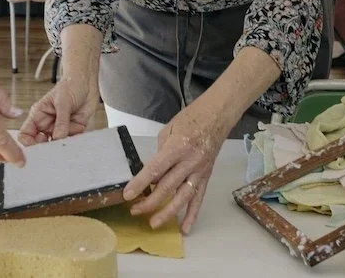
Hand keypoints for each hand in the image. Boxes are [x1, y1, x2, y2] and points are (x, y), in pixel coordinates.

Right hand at [18, 77, 99, 144]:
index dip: (28, 144)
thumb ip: (61, 121)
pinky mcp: (73, 130)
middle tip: (56, 145)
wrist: (87, 81)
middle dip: (48, 147)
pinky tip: (79, 127)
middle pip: (41, 144)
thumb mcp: (63, 101)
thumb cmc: (70, 85)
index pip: (25, 134)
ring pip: (58, 145)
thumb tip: (58, 138)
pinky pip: (72, 141)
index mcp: (39, 115)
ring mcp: (60, 128)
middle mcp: (48, 124)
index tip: (36, 148)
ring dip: (65, 141)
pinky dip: (76, 138)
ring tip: (72, 129)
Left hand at [123, 101, 228, 233]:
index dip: (140, 183)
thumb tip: (153, 172)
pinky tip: (185, 228)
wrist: (217, 116)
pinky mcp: (206, 176)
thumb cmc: (191, 118)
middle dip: (149, 201)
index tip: (128, 194)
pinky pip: (199, 198)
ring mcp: (199, 171)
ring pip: (182, 197)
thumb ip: (160, 152)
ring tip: (153, 223)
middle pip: (167, 186)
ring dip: (167, 212)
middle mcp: (189, 161)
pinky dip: (192, 214)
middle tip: (134, 210)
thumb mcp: (169, 129)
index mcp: (177, 146)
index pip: (155, 169)